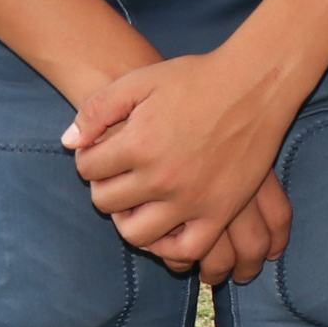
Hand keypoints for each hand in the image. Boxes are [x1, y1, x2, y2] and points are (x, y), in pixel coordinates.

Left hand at [66, 51, 300, 266]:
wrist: (258, 82)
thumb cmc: (199, 77)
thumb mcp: (142, 79)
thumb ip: (98, 109)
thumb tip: (70, 143)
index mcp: (139, 144)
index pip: (88, 168)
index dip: (91, 157)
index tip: (106, 150)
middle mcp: (162, 177)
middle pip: (107, 201)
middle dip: (107, 186)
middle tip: (123, 173)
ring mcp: (192, 197)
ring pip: (137, 233)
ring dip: (130, 219)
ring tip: (140, 201)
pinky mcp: (221, 209)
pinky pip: (187, 249)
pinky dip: (170, 248)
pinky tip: (168, 227)